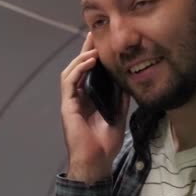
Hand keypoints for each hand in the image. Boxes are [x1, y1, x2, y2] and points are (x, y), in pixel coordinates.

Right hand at [60, 33, 129, 183]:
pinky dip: (78, 69)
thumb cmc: (106, 144)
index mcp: (89, 99)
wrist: (97, 161)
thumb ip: (120, 99)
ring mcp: (71, 101)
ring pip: (71, 71)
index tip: (103, 41)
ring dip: (82, 57)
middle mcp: (78, 97)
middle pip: (79, 68)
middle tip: (94, 33)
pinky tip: (89, 62)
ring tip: (94, 48)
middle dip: (86, 50)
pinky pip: (69, 82)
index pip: (90, 73)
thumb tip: (127, 81)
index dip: (94, 56)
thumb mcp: (118, 116)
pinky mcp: (67, 106)